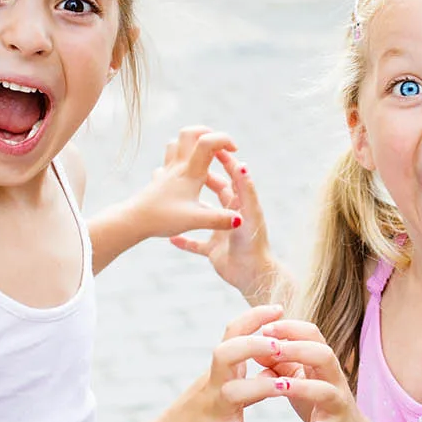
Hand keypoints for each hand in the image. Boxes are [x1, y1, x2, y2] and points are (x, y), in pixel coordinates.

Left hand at [126, 127, 242, 241]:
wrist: (132, 221)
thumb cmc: (162, 218)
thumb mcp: (195, 221)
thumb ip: (219, 219)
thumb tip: (240, 220)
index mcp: (190, 172)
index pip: (207, 142)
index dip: (224, 139)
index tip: (234, 150)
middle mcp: (178, 167)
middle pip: (189, 133)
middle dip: (208, 133)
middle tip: (220, 147)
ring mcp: (167, 171)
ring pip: (176, 144)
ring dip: (193, 145)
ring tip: (205, 158)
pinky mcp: (160, 180)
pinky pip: (169, 161)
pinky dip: (180, 161)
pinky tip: (184, 176)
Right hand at [145, 304, 288, 421]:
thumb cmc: (195, 411)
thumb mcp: (217, 383)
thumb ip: (240, 367)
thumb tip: (270, 351)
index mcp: (218, 371)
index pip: (233, 334)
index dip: (254, 317)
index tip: (279, 307)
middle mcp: (215, 386)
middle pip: (227, 353)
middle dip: (253, 344)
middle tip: (280, 345)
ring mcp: (215, 413)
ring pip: (235, 393)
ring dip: (262, 387)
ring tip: (287, 387)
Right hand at [168, 135, 280, 305]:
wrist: (253, 275)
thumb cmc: (253, 244)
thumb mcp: (248, 213)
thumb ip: (245, 189)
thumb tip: (242, 163)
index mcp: (242, 205)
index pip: (233, 178)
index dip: (224, 161)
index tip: (212, 146)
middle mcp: (232, 216)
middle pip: (218, 192)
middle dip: (204, 178)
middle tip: (188, 165)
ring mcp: (221, 233)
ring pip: (203, 215)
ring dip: (191, 206)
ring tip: (174, 193)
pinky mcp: (213, 250)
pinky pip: (194, 244)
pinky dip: (183, 240)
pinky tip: (168, 236)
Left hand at [258, 320, 366, 421]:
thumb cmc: (316, 402)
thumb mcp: (298, 379)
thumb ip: (278, 365)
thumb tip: (255, 349)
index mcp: (323, 363)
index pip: (312, 335)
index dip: (290, 328)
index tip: (265, 328)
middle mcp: (334, 379)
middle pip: (323, 355)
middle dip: (297, 350)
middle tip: (271, 350)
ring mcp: (336, 405)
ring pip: (326, 391)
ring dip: (302, 387)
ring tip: (280, 386)